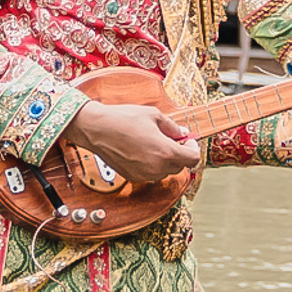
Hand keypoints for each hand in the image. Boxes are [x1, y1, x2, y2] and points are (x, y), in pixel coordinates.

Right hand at [62, 100, 200, 184]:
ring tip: (156, 143)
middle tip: (173, 139)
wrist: (97, 129)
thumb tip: (182, 133)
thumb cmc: (123, 119)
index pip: (193, 159)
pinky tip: (144, 150)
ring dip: (166, 160)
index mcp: (165, 152)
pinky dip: (152, 164)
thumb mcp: (154, 115)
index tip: (188, 141)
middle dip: (180, 153)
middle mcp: (156, 168)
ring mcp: (144, 174)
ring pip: (165, 171)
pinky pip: (151, 173)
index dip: (194, 148)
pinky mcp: (133, 176)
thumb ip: (172, 127)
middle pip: (180, 166)